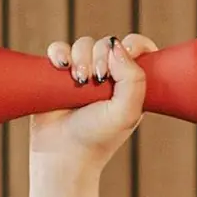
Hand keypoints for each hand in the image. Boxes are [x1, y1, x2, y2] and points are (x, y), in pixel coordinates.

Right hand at [28, 33, 152, 169]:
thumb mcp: (127, 112)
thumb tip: (117, 46)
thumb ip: (133, 79)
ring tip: (79, 81)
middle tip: (97, 79)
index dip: (133, 45)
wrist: (63, 153)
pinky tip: (60, 66)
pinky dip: (59, 52)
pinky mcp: (58, 74)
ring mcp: (82, 72)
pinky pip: (58, 48)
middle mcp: (108, 75)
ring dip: (81, 57)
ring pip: (83, 44)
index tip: (125, 56)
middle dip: (102, 56)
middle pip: (108, 43)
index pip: (138, 48)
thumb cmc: (98, 138)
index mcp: (130, 83)